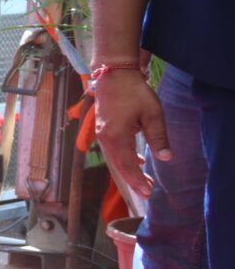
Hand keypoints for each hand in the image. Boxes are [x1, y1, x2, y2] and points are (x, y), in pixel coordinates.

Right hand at [93, 65, 167, 203]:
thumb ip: (159, 137)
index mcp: (117, 137)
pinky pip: (113, 150)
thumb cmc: (134, 93)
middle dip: (133, 179)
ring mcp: (102, 134)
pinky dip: (124, 158)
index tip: (148, 192)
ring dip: (129, 170)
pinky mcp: (103, 129)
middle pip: (119, 165)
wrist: (114, 75)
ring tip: (144, 180)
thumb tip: (166, 158)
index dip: (138, 180)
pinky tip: (138, 161)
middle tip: (147, 192)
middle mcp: (106, 139)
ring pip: (115, 159)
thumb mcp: (153, 114)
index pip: (128, 165)